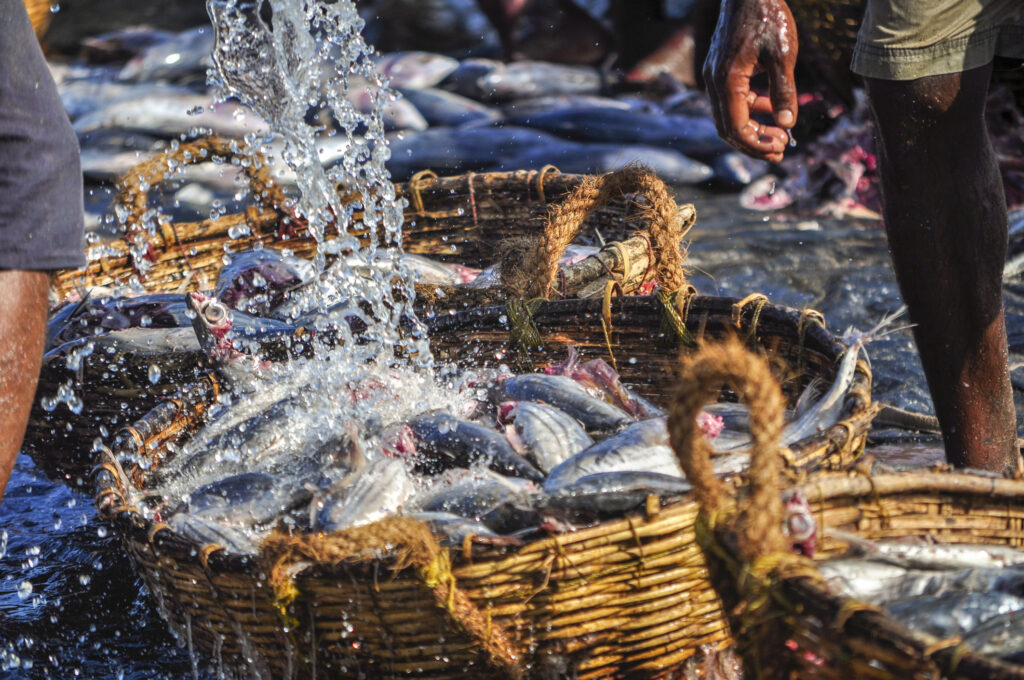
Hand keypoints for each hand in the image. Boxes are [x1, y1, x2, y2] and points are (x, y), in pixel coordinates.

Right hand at [703, 0, 798, 162]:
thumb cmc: (768, 17)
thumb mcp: (783, 54)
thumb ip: (784, 91)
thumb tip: (787, 123)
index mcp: (727, 80)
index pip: (736, 127)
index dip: (757, 144)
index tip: (781, 148)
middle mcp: (714, 82)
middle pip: (728, 129)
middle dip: (753, 144)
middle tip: (780, 151)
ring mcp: (714, 77)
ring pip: (728, 117)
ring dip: (752, 131)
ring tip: (778, 136)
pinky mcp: (720, 71)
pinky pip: (731, 102)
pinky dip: (749, 111)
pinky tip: (771, 110)